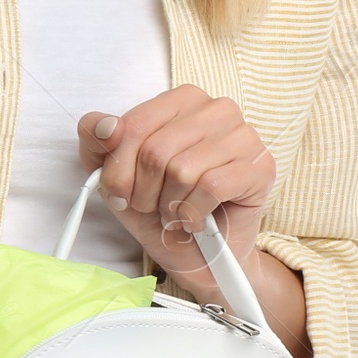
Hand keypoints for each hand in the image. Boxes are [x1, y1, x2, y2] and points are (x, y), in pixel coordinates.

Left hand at [76, 85, 276, 304]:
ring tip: (176, 212)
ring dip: (170, 205)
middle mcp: (216, 109)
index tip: (120, 193)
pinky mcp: (260, 168)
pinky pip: (210, 187)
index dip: (118, 169)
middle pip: (156, 150)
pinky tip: (197, 219)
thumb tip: (106, 125)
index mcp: (181, 99)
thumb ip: (97, 141)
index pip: (133, 126)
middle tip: (153, 207)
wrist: (198, 257)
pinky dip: (193, 213)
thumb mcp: (115, 174)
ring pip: (183, 170)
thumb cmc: (160, 209)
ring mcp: (244, 136)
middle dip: (144, 192)